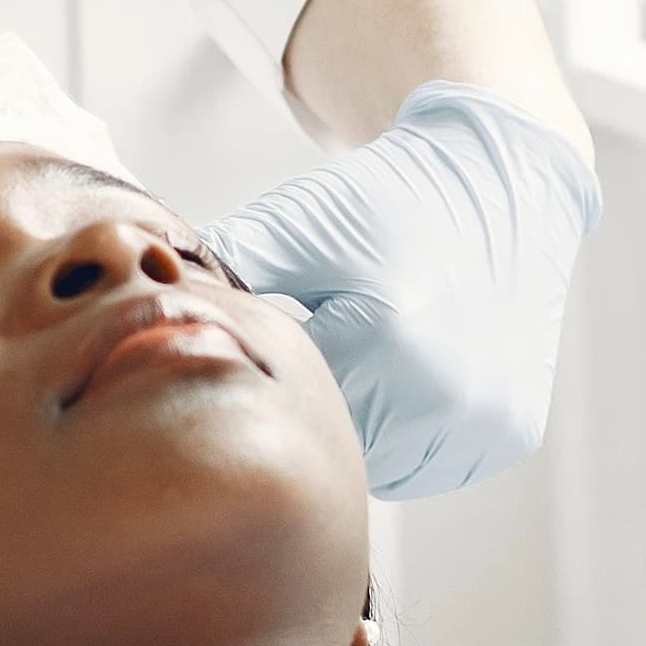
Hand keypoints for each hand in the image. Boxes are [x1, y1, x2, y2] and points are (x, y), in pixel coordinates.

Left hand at [208, 83, 598, 497]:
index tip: (240, 355)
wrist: (502, 182)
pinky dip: (402, 435)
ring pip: (374, 463)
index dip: (254, 375)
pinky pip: (425, 464)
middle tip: (300, 359)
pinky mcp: (507, 435)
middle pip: (328, 436)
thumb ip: (226, 266)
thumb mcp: (302, 221)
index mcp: (386, 337)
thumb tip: (138, 300)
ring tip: (359, 360)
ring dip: (354, 427)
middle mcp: (444, 392)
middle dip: (303, 406)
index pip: (282, 393)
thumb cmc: (391, 197)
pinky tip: (402, 379)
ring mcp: (481, 422)